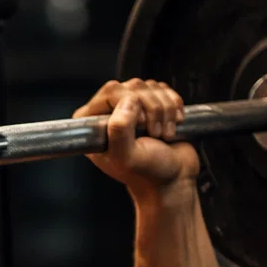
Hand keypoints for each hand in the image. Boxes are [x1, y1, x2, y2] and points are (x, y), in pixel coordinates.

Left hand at [74, 79, 198, 196]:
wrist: (173, 180)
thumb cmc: (147, 174)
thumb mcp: (126, 158)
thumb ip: (119, 131)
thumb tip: (127, 102)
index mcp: (93, 126)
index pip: (109, 92)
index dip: (130, 102)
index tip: (141, 126)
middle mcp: (109, 114)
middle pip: (132, 86)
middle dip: (151, 107)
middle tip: (154, 132)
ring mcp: (131, 108)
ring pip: (150, 86)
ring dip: (165, 110)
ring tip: (163, 134)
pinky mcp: (151, 106)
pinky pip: (163, 89)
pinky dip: (174, 105)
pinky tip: (172, 124)